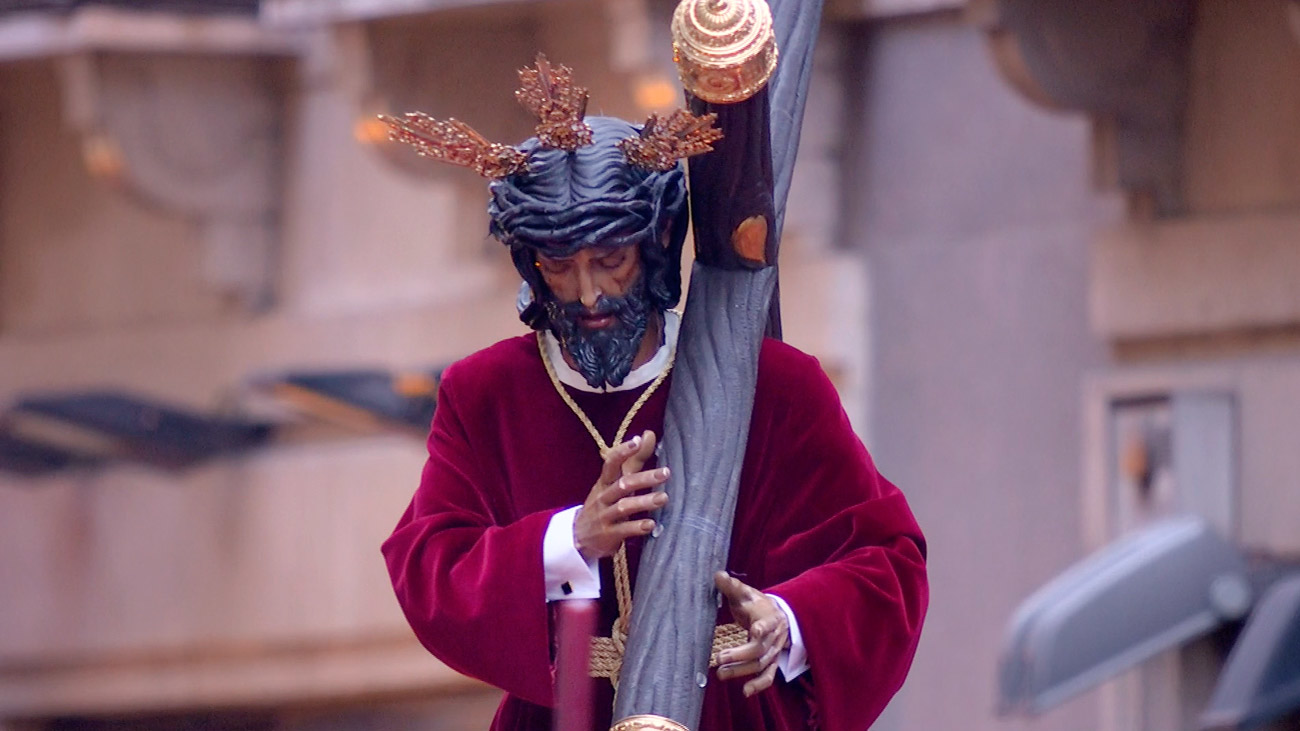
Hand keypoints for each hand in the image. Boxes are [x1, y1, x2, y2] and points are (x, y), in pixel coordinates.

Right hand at [573, 431, 669, 561]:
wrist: (578, 537)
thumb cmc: (604, 505)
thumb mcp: (615, 483)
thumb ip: (634, 461)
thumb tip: (648, 434)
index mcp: (604, 482)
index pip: (611, 463)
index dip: (623, 451)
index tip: (637, 440)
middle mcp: (603, 497)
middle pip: (623, 484)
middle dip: (644, 478)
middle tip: (666, 473)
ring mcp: (604, 516)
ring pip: (624, 506)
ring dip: (644, 502)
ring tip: (664, 498)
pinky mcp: (608, 535)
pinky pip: (623, 530)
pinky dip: (637, 527)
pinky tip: (651, 524)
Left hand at [714, 571, 789, 696]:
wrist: (777, 613)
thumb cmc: (757, 603)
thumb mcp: (745, 593)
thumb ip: (732, 586)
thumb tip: (718, 575)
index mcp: (770, 617)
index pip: (767, 624)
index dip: (762, 628)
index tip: (755, 631)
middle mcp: (775, 636)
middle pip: (760, 649)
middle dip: (741, 655)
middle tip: (720, 658)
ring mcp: (774, 651)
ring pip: (761, 664)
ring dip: (742, 671)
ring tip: (721, 674)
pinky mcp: (772, 661)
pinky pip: (769, 676)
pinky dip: (759, 685)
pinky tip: (745, 692)